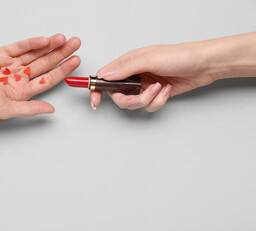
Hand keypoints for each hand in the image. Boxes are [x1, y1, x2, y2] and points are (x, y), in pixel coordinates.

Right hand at [0, 33, 80, 118]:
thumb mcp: (7, 110)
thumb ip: (30, 108)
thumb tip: (51, 110)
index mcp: (23, 91)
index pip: (49, 79)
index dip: (63, 70)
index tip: (75, 62)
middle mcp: (20, 77)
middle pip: (46, 63)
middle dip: (62, 54)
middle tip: (76, 44)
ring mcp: (12, 64)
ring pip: (36, 53)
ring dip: (50, 46)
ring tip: (65, 39)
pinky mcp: (2, 54)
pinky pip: (20, 47)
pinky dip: (32, 43)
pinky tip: (45, 40)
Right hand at [90, 41, 218, 111]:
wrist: (204, 65)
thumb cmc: (180, 56)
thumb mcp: (149, 59)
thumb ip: (125, 69)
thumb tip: (104, 75)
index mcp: (129, 62)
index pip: (106, 77)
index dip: (97, 88)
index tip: (95, 100)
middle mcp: (135, 75)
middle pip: (119, 96)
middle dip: (130, 100)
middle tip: (141, 95)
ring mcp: (145, 86)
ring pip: (134, 103)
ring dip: (147, 99)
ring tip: (159, 88)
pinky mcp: (156, 95)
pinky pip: (150, 106)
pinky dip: (159, 101)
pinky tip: (167, 90)